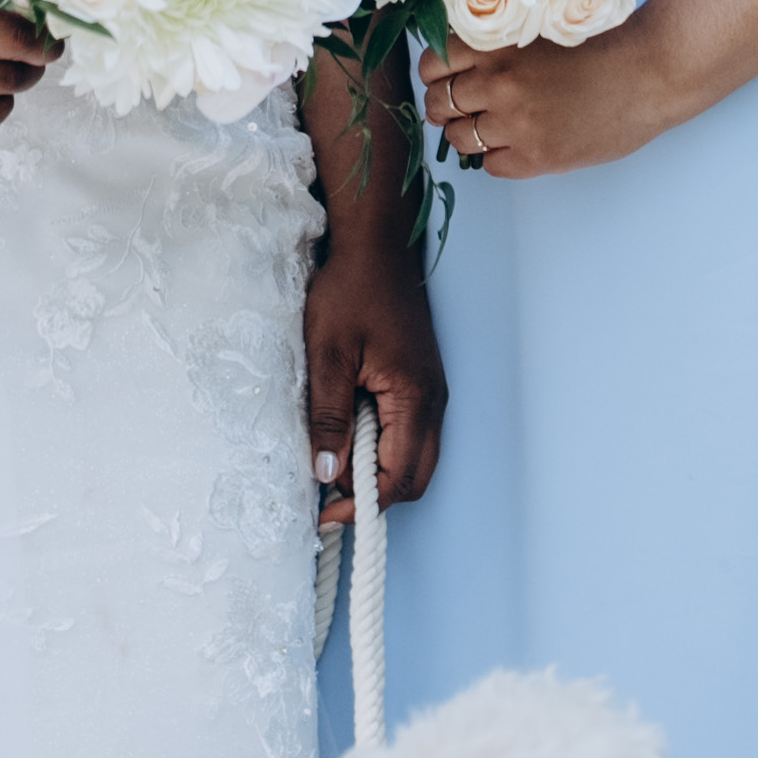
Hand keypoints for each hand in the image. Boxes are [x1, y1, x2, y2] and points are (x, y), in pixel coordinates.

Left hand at [299, 221, 444, 531]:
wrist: (376, 244)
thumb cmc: (351, 290)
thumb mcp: (327, 354)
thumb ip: (329, 418)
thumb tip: (327, 475)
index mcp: (414, 397)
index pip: (398, 478)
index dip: (361, 505)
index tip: (324, 513)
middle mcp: (433, 400)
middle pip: (414, 477)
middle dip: (373, 496)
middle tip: (327, 496)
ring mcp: (431, 390)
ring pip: (415, 457)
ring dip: (378, 472)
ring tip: (335, 465)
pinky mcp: (421, 381)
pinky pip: (411, 433)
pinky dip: (384, 449)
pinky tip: (351, 436)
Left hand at [411, 25, 681, 182]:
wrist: (649, 72)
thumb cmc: (603, 44)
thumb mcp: (540, 27)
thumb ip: (500, 44)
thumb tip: (462, 62)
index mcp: (496, 46)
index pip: (432, 64)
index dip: (434, 75)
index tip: (443, 79)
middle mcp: (498, 85)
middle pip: (439, 104)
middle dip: (444, 107)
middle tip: (460, 109)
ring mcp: (515, 124)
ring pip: (459, 138)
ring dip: (467, 134)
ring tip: (489, 128)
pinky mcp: (537, 158)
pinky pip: (491, 166)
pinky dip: (498, 158)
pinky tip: (518, 145)